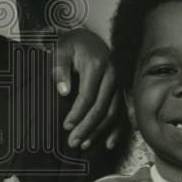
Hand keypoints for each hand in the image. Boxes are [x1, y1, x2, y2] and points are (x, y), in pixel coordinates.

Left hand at [52, 28, 122, 149]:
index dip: (77, 113)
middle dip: (88, 127)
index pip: (87, 95)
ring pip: (112, 112)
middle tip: (74, 142)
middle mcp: (112, 76)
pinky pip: (122, 112)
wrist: (90, 37)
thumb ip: (60, 68)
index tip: (66, 126)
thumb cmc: (73, 45)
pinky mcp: (121, 89)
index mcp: (96, 66)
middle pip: (102, 107)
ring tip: (84, 144)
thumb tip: (63, 92)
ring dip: (99, 131)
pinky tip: (109, 143)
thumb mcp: (62, 50)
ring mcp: (119, 84)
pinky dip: (117, 129)